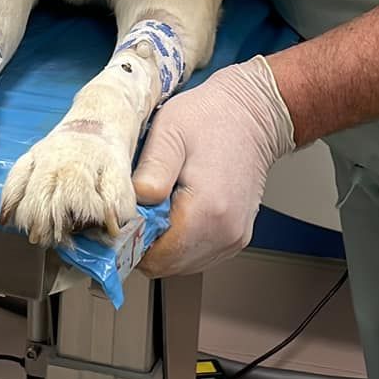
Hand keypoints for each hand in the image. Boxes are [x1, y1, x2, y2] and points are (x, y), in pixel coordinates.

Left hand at [134, 57, 295, 275]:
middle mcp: (225, 233)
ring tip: (163, 206)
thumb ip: (150, 172)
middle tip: (141, 208)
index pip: (156, 258)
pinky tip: (179, 210)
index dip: (132, 242)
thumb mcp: (169, 131)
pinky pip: (198, 255)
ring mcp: (234, 238)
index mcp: (207, 211)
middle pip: (168, 266)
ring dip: (164, 244)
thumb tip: (129, 208)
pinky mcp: (236, 237)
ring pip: (182, 264)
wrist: (252, 113)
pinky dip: (182, 241)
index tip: (126, 217)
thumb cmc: (211, 118)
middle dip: (146, 243)